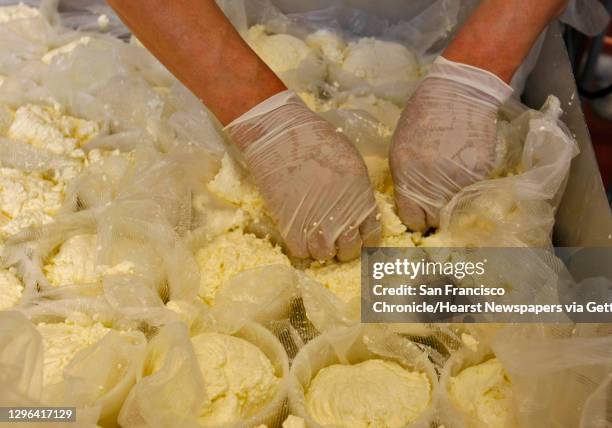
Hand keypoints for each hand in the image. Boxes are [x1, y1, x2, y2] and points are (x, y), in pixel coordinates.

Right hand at [226, 90, 379, 260]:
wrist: (282, 136)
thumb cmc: (317, 139)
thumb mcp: (351, 161)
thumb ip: (358, 190)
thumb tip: (356, 206)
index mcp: (362, 199)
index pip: (371, 236)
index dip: (364, 238)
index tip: (355, 235)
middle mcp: (343, 217)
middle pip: (350, 251)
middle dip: (344, 248)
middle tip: (334, 239)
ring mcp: (317, 224)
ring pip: (324, 255)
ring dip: (321, 249)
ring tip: (315, 237)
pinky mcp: (291, 226)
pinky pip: (300, 252)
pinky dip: (301, 247)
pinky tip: (299, 233)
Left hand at [389, 57, 512, 231]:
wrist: (459, 92)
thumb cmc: (422, 116)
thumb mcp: (400, 149)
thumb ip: (405, 181)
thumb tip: (413, 205)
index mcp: (407, 175)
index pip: (412, 219)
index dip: (415, 218)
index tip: (418, 213)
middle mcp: (433, 182)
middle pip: (435, 220)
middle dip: (433, 214)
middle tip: (434, 201)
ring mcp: (459, 179)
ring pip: (455, 209)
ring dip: (451, 200)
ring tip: (449, 180)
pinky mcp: (481, 173)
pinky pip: (471, 192)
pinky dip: (467, 186)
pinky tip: (462, 167)